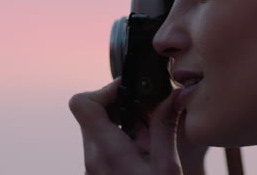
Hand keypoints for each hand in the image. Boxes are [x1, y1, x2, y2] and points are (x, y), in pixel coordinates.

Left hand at [69, 78, 206, 174]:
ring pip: (99, 123)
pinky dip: (123, 134)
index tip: (133, 91)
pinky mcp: (99, 168)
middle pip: (93, 110)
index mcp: (106, 151)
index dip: (105, 90)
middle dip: (123, 104)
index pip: (82, 103)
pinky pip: (104, 139)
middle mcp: (92, 155)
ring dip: (125, 119)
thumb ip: (165, 127)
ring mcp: (93, 163)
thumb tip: (174, 95)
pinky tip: (145, 147)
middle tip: (150, 115)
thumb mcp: (167, 168)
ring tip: (150, 135)